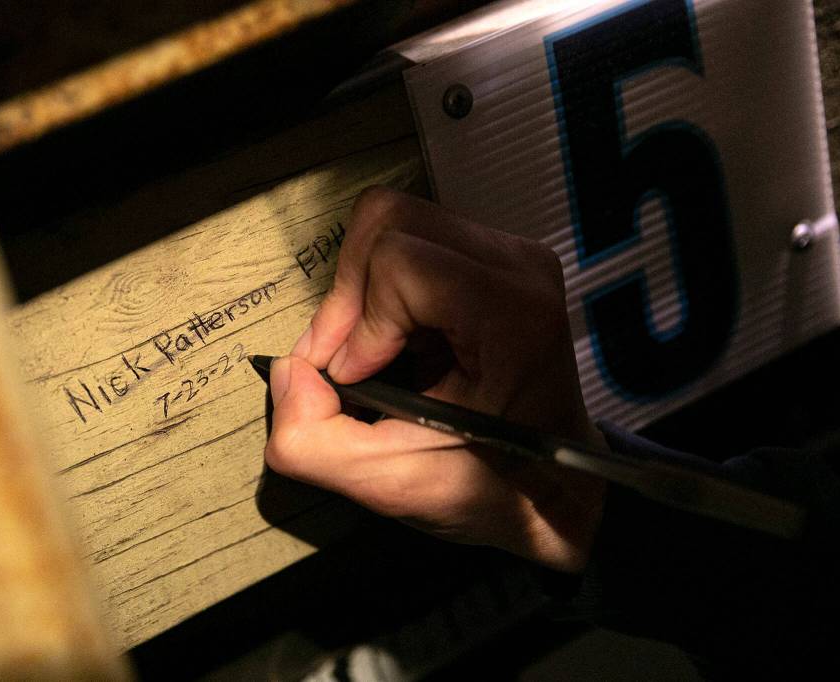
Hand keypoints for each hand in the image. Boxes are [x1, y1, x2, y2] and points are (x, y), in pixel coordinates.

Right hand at [265, 187, 606, 571]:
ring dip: (362, 288)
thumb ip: (312, 442)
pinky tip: (396, 338)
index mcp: (512, 315)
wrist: (551, 482)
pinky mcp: (496, 254)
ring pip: (395, 221)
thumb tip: (289, 370)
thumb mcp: (388, 485)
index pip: (399, 261)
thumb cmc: (487, 484)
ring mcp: (511, 253)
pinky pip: (411, 237)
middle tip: (346, 359)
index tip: (358, 379)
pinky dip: (382, 286)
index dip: (358, 320)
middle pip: (390, 220)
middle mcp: (519, 266)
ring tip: (371, 350)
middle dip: (348, 292)